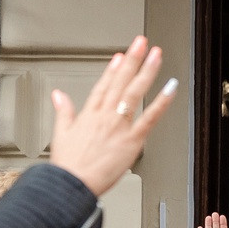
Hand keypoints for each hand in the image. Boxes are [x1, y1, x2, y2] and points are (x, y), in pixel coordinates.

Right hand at [48, 37, 176, 198]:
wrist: (71, 185)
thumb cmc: (68, 166)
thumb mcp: (60, 134)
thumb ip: (62, 111)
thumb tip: (57, 95)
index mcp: (89, 114)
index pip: (103, 85)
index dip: (113, 69)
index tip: (121, 56)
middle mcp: (105, 116)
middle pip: (121, 81)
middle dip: (132, 59)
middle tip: (141, 42)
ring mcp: (119, 126)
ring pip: (135, 92)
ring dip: (147, 71)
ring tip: (156, 55)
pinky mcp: (131, 140)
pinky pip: (150, 117)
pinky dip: (162, 102)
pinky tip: (171, 88)